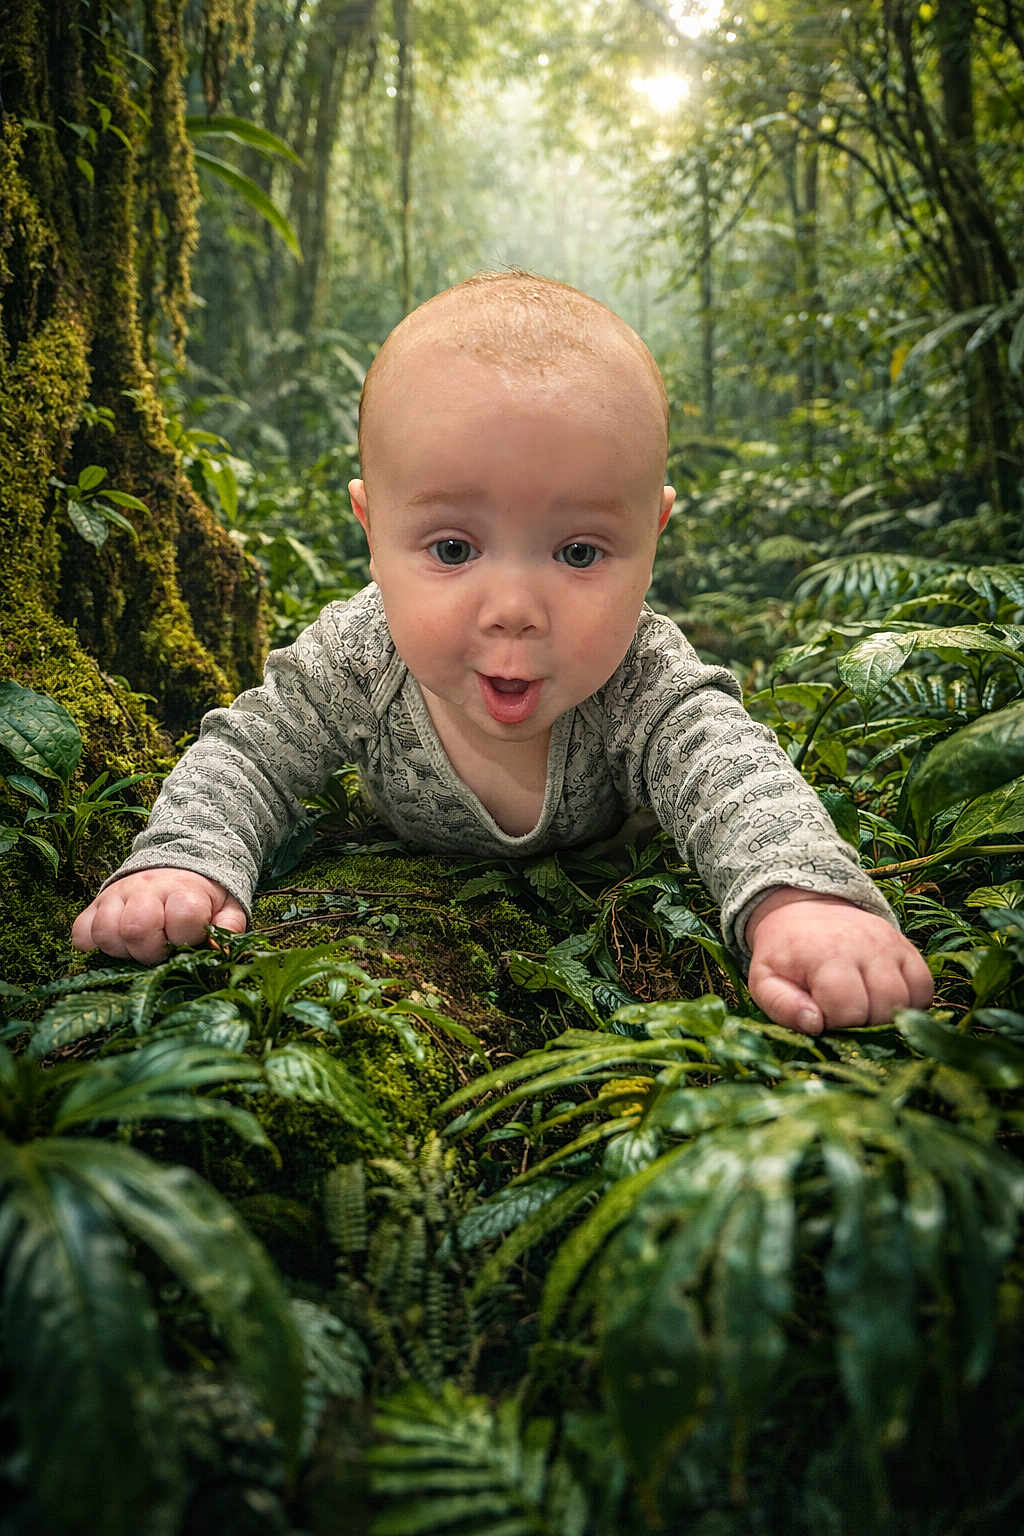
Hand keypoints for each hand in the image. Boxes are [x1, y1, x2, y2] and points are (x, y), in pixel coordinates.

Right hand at [72, 868, 246, 964]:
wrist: (177, 861)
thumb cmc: (202, 894)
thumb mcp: (226, 905)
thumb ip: (229, 926)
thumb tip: (220, 949)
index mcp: (184, 890)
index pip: (183, 917)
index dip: (186, 937)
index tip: (188, 939)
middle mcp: (147, 889)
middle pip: (136, 928)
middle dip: (150, 951)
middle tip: (161, 948)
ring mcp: (118, 894)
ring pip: (105, 931)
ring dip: (121, 948)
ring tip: (139, 946)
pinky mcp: (97, 902)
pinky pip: (81, 930)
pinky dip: (92, 943)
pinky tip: (116, 942)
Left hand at [744, 888, 932, 1034]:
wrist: (803, 912)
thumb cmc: (784, 955)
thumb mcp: (764, 980)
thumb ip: (782, 1006)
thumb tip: (814, 1025)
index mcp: (826, 954)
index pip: (848, 1010)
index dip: (836, 1025)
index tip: (822, 1018)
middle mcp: (865, 945)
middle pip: (883, 1008)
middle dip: (864, 1025)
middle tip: (843, 1017)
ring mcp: (890, 943)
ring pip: (907, 1000)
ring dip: (888, 1018)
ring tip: (862, 1011)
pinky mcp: (907, 946)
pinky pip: (925, 987)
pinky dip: (911, 1004)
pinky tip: (885, 1004)